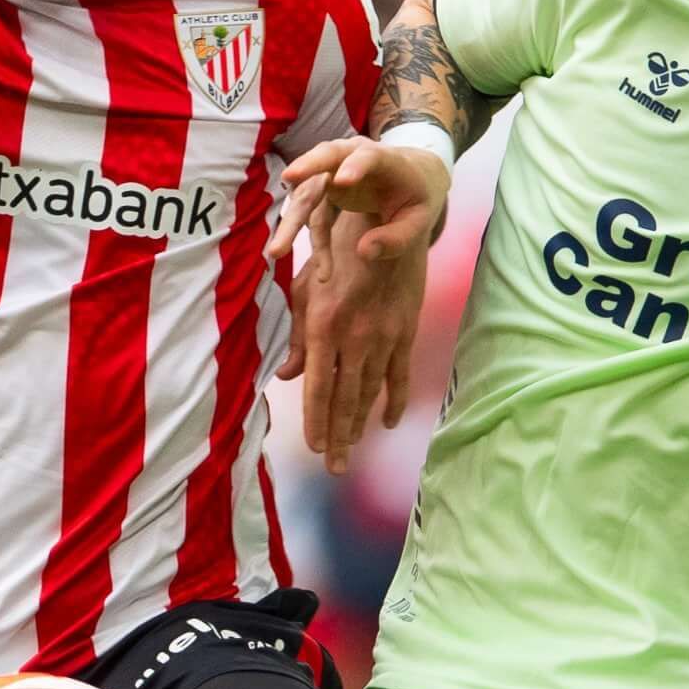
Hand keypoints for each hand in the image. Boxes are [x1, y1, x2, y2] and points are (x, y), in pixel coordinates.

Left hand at [271, 135, 452, 474]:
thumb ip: (297, 337)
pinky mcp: (404, 330)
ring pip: (370, 391)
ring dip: (360, 425)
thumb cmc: (335, 252)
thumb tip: (284, 377)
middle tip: (335, 468)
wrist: (386, 219)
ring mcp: (383, 336)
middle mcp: (354, 336)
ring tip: (352, 453)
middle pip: (344, 398)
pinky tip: (384, 422)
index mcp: (324, 326)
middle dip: (339, 437)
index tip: (315, 448)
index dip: (316, 421)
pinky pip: (398, 374)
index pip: (317, 387)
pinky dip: (393, 400)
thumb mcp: (306, 288)